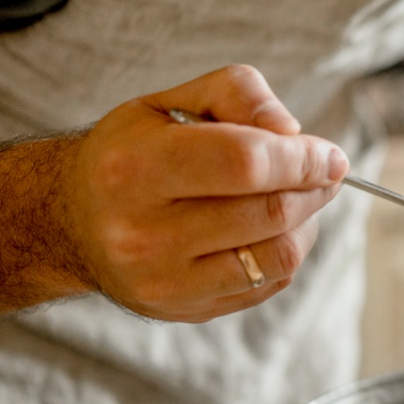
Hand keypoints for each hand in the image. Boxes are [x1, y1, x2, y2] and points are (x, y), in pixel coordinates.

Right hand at [65, 65, 347, 321]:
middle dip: (314, 187)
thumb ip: (238, 93)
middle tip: (325, 170)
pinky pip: (268, 284)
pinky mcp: (182, 310)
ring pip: (278, 255)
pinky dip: (287, 250)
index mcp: (134, 168)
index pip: (244, 163)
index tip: (331, 154)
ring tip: (299, 196)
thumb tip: (292, 131)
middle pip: (269, 212)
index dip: (302, 157)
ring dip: (308, 221)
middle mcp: (141, 233)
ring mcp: (162, 281)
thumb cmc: (134, 151)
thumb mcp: (172, 100)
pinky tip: (272, 228)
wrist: (72, 220)